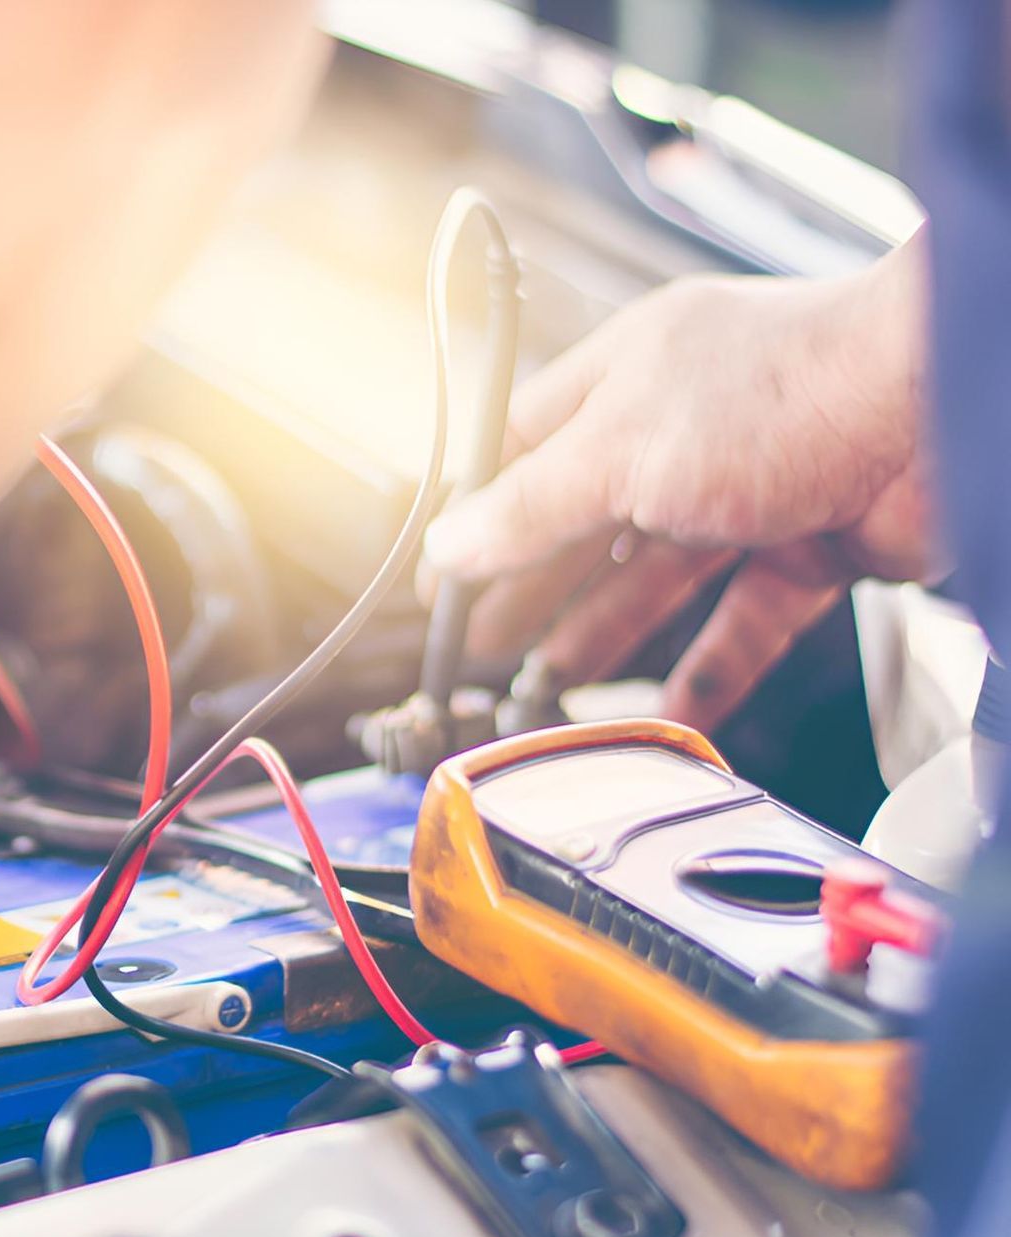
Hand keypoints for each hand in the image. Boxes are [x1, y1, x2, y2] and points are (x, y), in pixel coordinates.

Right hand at [424, 237, 938, 730]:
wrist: (945, 406)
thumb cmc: (792, 386)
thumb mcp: (621, 450)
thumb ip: (530, 507)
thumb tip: (449, 543)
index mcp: (630, 375)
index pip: (528, 445)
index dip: (479, 511)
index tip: (441, 575)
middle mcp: (688, 428)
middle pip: (588, 520)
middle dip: (534, 587)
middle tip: (485, 645)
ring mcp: (753, 488)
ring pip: (661, 576)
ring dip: (605, 632)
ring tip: (550, 685)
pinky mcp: (815, 546)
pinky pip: (745, 621)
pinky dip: (707, 670)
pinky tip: (665, 710)